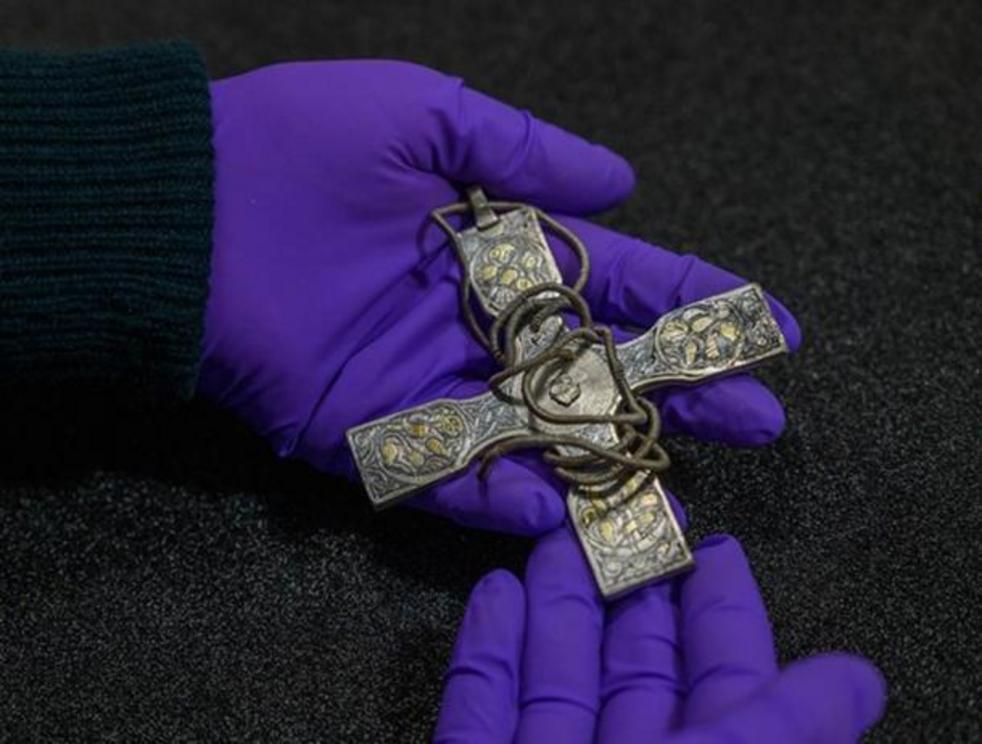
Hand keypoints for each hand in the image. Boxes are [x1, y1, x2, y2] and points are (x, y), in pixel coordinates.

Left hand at [200, 61, 800, 534]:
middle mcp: (471, 323)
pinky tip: (564, 510)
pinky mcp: (371, 431)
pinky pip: (449, 473)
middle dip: (678, 391)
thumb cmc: (299, 142)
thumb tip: (624, 176)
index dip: (690, 300)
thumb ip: (523, 148)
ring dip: (607, 453)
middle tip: (759, 419)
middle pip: (593, 366)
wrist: (183, 207)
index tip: (765, 322)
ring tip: (686, 478)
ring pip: (534, 430)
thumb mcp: (423, 111)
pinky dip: (501, 498)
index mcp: (492, 249)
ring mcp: (425, 382)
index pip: (613, 280)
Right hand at [435, 528, 885, 742]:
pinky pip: (478, 719)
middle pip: (633, 679)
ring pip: (554, 689)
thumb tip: (860, 678)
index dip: (723, 620)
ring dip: (554, 609)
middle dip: (629, 594)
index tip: (711, 545)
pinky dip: (484, 657)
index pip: (727, 694)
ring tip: (556, 538)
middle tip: (625, 516)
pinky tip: (494, 593)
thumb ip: (790, 737)